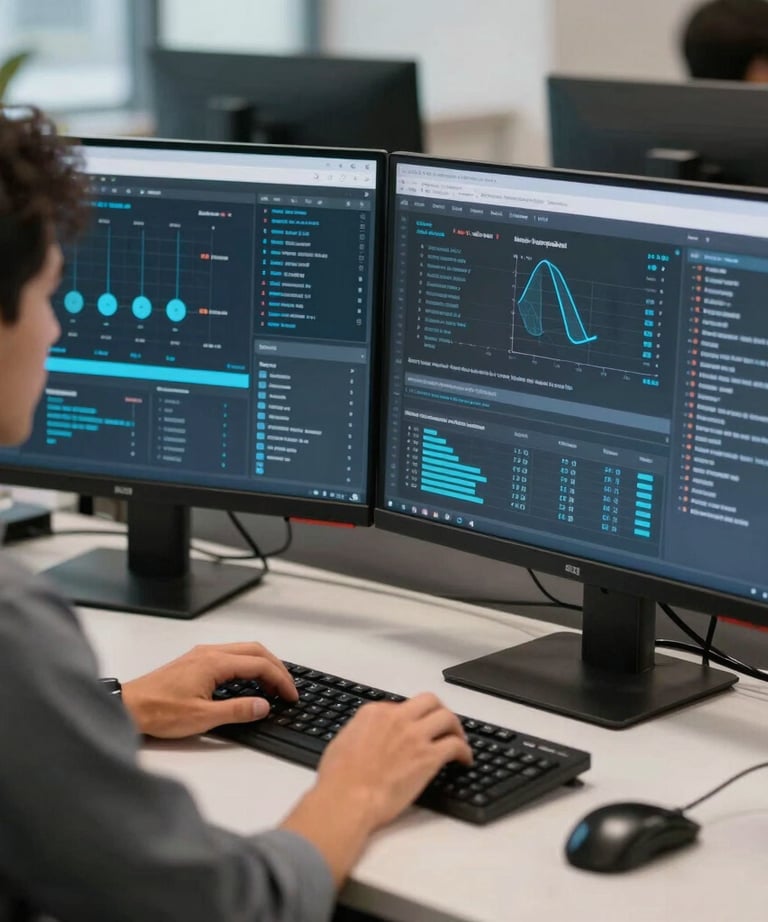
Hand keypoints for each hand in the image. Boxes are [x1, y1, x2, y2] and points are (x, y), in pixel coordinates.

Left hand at [120, 642, 297, 738]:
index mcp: (215, 662)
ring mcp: (201, 655)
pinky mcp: (194, 661)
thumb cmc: (158, 711)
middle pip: (255, 650)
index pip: (259, 664)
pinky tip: (248, 682)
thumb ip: (237, 710)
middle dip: (276, 668)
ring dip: (262, 665)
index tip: (291, 695)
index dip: (280, 680)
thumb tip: (264, 705)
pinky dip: (247, 665)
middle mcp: (210, 653)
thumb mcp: (202, 717)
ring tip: (273, 686)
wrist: (127, 706)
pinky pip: (231, 655)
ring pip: (243, 650)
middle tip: (288, 688)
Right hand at [316, 693, 472, 828]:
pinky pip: (455, 745)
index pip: (401, 706)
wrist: (347, 799)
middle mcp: (396, 718)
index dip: (411, 718)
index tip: (415, 729)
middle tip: (443, 724)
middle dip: (438, 711)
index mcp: (374, 713)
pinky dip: (464, 750)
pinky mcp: (428, 756)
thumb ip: (359, 732)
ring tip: (458, 739)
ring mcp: (414, 735)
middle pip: (429, 701)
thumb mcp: (342, 743)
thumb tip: (366, 736)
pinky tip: (464, 759)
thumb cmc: (338, 780)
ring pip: (447, 717)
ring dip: (455, 727)